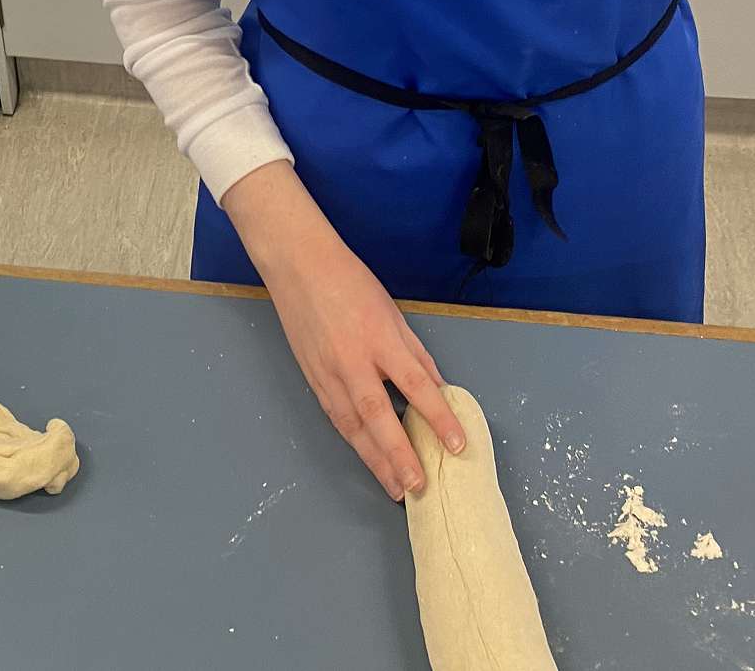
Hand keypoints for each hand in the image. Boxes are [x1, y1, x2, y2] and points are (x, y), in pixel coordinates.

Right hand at [223, 161, 466, 501]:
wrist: (297, 265)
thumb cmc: (350, 282)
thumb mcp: (393, 312)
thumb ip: (414, 353)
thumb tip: (436, 388)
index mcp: (380, 339)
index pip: (416, 385)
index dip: (438, 417)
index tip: (457, 445)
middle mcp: (352, 361)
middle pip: (378, 416)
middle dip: (399, 455)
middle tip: (418, 487)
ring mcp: (327, 372)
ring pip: (352, 425)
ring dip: (374, 459)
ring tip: (394, 488)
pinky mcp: (311, 377)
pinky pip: (335, 416)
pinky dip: (353, 440)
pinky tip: (366, 457)